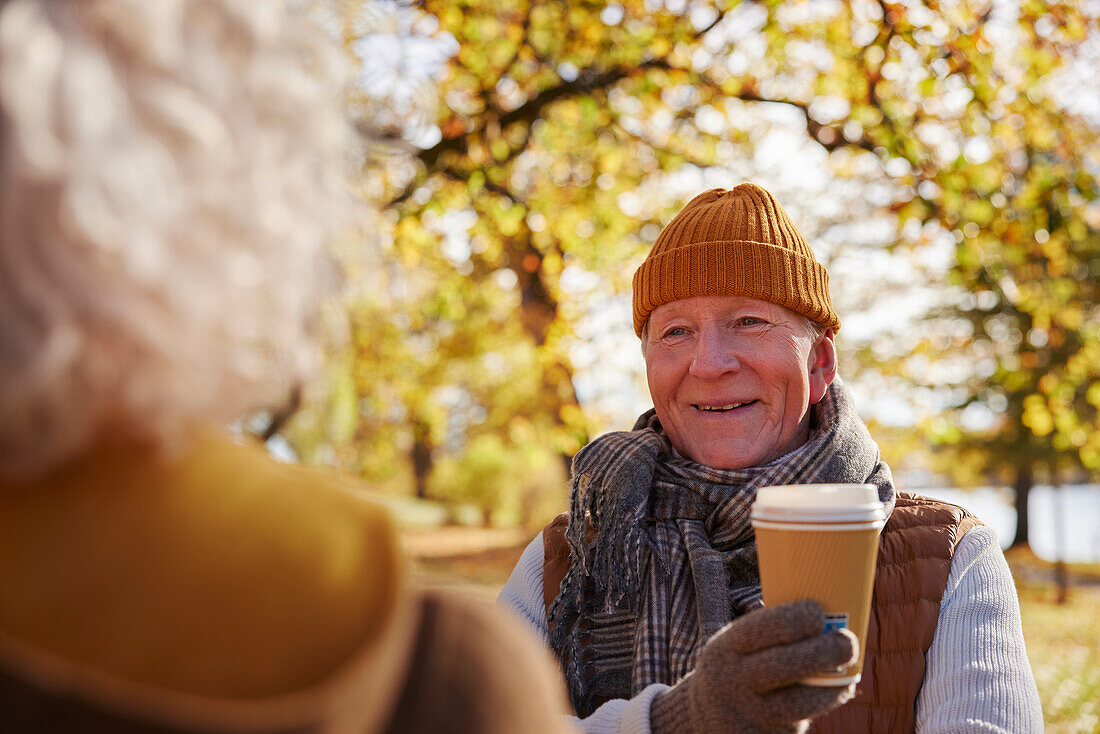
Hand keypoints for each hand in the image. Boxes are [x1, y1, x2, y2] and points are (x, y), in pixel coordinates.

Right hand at [649, 600, 857, 733]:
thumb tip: (827, 610)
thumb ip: (770, 636)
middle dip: (822, 652)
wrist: (709, 717)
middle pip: (782, 666)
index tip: (818, 611)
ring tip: (848, 673)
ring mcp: (747, 715)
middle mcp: (731, 682)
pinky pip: (798, 724)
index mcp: (724, 649)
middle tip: (848, 642)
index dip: (792, 619)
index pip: (758, 630)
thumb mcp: (737, 647)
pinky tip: (836, 693)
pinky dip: (823, 706)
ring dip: (830, 687)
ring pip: (798, 703)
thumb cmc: (739, 668)